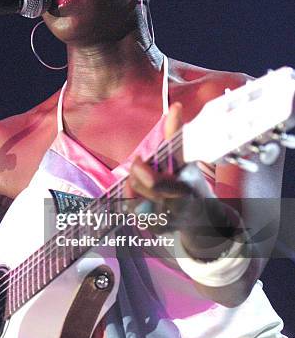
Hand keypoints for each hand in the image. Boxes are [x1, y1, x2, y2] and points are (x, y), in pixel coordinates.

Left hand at [127, 103, 238, 254]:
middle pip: (141, 192)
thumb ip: (177, 135)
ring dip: (133, 188)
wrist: (203, 221)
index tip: (139, 159)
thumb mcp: (187, 160)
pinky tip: (141, 195)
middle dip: (137, 176)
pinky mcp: (155, 230)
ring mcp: (166, 222)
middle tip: (138, 166)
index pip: (159, 184)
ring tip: (138, 180)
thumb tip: (176, 107)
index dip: (143, 171)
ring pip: (134, 203)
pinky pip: (133, 214)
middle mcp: (176, 209)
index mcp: (186, 190)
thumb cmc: (191, 183)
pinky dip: (134, 202)